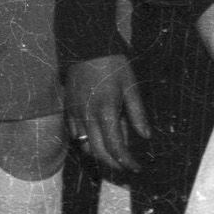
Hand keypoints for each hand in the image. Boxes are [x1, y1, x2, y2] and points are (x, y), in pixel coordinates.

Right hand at [69, 55, 149, 171]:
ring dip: (99, 155)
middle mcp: (87, 117)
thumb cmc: (112, 64)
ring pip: (84, 146)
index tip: (137, 167)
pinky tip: (97, 139)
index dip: (127, 162)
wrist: (86, 46)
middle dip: (113, 164)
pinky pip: (75, 134)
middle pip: (98, 153)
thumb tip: (145, 136)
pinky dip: (86, 142)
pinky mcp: (68, 109)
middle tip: (127, 166)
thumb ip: (137, 113)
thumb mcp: (131, 86)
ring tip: (113, 155)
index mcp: (106, 112)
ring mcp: (75, 114)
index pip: (116, 148)